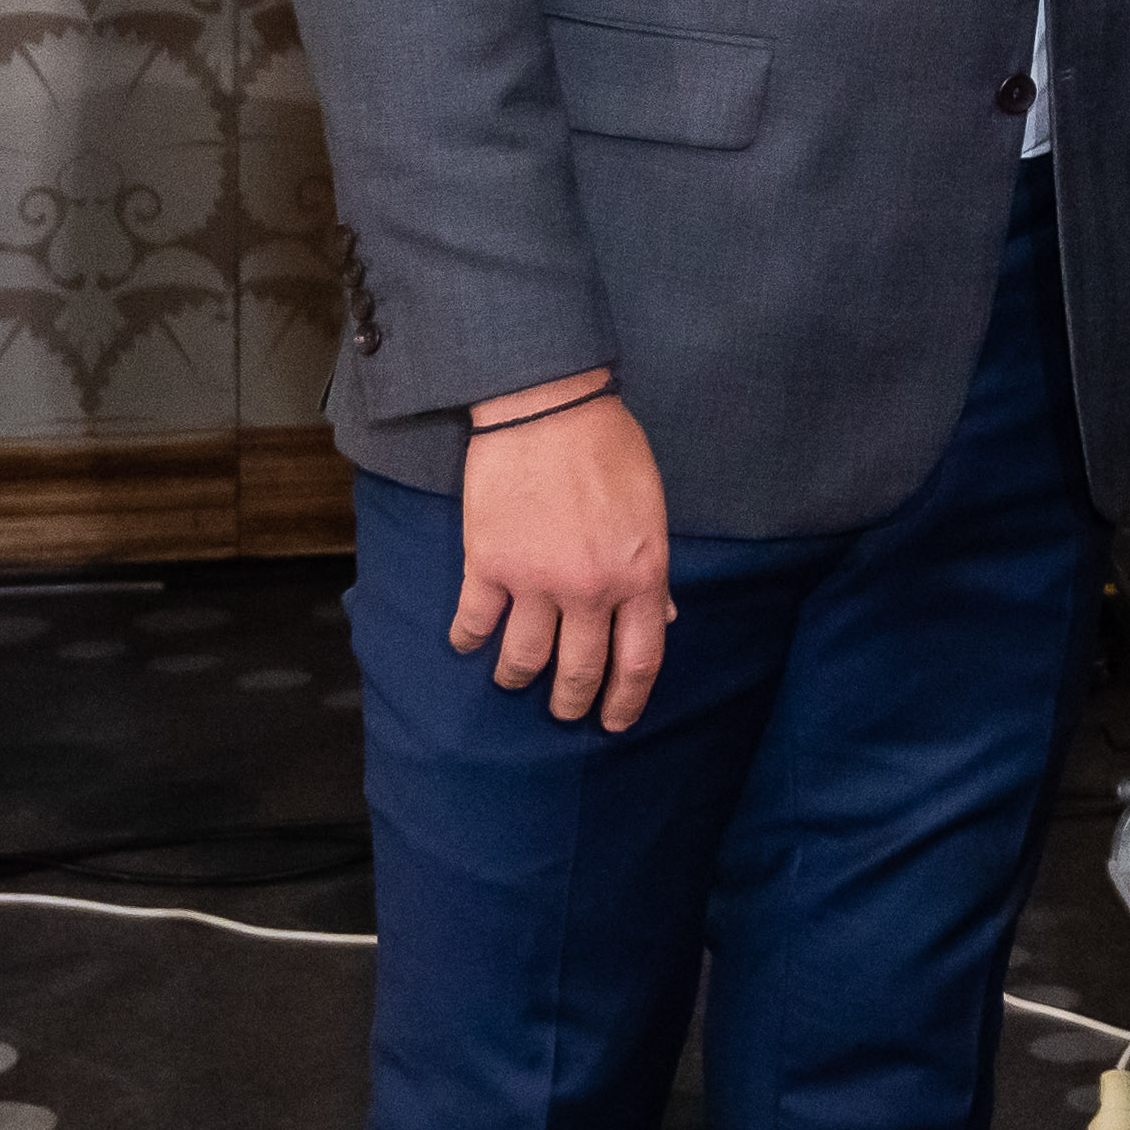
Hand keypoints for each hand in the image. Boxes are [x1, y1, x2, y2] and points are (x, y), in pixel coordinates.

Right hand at [450, 377, 674, 730]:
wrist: (549, 408)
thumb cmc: (610, 449)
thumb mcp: (651, 510)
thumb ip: (652, 570)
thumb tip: (661, 617)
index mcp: (640, 574)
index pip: (640, 659)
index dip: (627, 700)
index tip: (615, 722)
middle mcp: (590, 589)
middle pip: (580, 670)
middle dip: (572, 702)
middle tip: (565, 712)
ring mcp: (535, 581)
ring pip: (523, 659)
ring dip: (517, 678)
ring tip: (514, 680)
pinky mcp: (487, 565)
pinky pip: (475, 623)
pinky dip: (469, 639)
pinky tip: (468, 643)